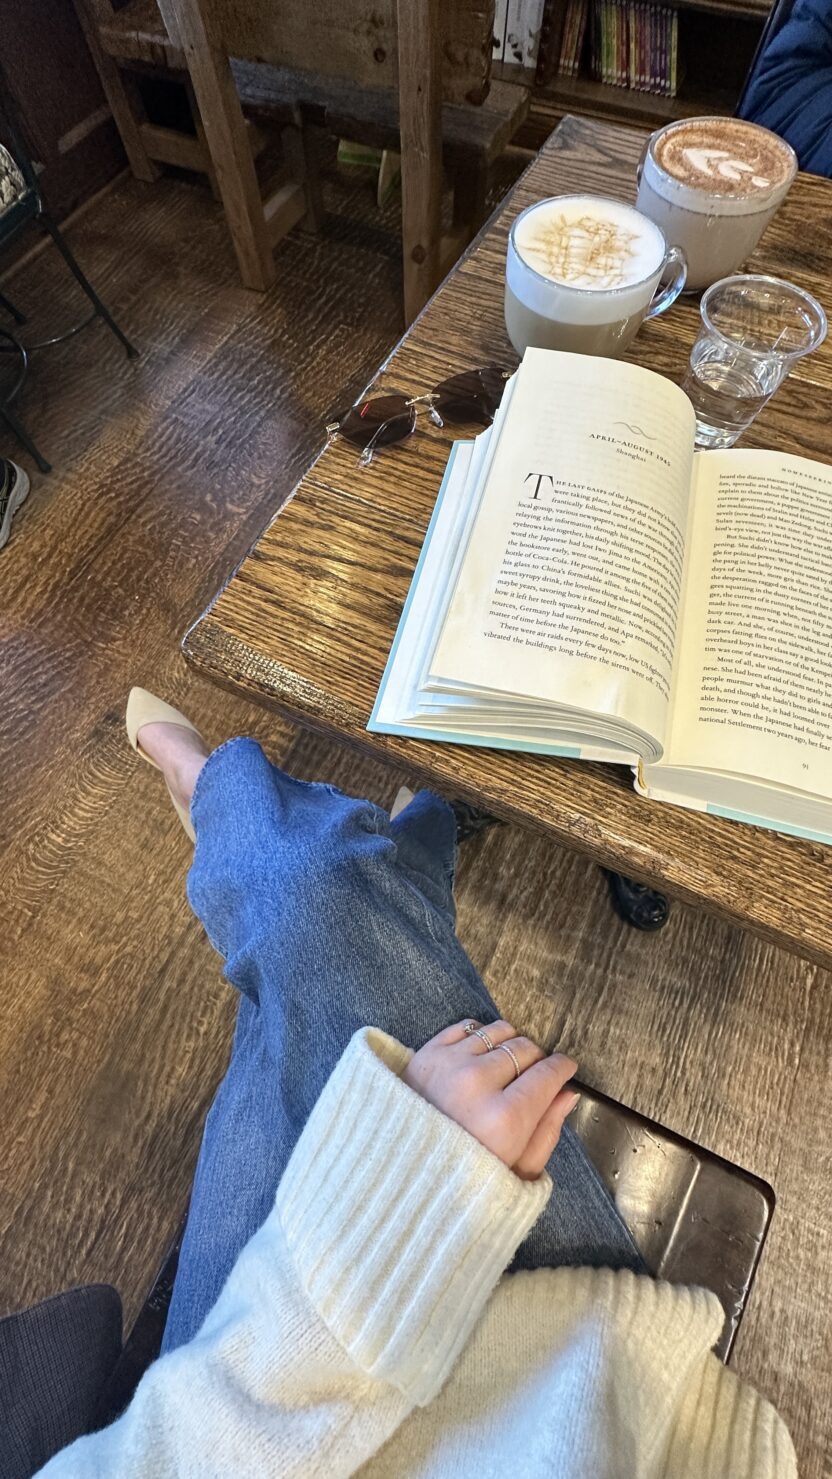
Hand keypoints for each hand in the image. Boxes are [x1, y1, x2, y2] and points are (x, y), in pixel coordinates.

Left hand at [402, 1019, 579, 1179]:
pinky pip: (468, 1026)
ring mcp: (448, 1065)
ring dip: (510, 1044)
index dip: (563, 1068)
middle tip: (533, 1075)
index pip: (548, 1074)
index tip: (565, 1068)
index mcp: (505, 1120)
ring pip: (499, 1031)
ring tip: (506, 1065)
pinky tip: (480, 1057)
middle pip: (526, 1048)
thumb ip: (547, 1129)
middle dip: (537, 1059)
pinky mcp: (426, 1054)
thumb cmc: (463, 1181)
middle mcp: (477, 1085)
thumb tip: (567, 1092)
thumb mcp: (517, 1170)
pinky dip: (480, 1036)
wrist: (402, 1177)